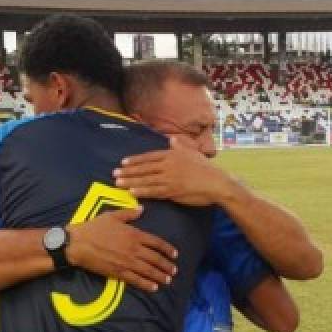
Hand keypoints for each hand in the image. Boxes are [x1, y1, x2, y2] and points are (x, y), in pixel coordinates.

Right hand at [65, 207, 178, 292]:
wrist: (78, 243)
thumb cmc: (94, 228)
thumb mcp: (112, 215)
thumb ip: (129, 213)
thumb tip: (141, 209)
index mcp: (134, 234)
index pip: (156, 242)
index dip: (167, 249)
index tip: (175, 254)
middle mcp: (134, 249)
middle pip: (155, 258)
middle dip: (166, 266)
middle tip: (174, 271)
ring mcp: (127, 262)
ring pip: (148, 270)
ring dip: (160, 276)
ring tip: (168, 280)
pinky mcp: (118, 272)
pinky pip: (136, 279)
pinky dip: (146, 284)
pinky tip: (154, 288)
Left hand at [112, 137, 234, 206]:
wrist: (217, 183)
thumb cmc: (206, 169)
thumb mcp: (193, 152)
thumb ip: (180, 145)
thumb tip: (171, 139)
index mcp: (172, 155)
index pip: (149, 157)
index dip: (135, 160)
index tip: (123, 162)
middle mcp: (168, 165)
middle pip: (144, 168)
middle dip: (128, 171)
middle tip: (114, 173)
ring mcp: (169, 178)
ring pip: (146, 180)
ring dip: (131, 182)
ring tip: (118, 183)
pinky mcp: (172, 191)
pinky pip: (154, 191)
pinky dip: (142, 191)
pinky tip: (132, 192)